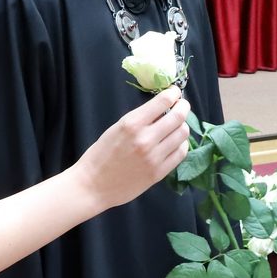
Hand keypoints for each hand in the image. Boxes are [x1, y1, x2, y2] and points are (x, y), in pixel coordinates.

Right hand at [74, 87, 190, 207]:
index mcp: (131, 123)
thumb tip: (162, 109)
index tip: (175, 92)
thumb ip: (140, 119)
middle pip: (178, 116)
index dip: (173, 93)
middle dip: (183, 106)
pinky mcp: (159, 173)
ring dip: (182, 125)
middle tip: (182, 105)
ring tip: (177, 125)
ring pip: (182, 134)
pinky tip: (176, 142)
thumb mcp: (116, 128)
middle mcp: (145, 139)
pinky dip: (181, 144)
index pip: (163, 101)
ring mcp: (154, 157)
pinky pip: (181, 153)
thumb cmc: (100, 155)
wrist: (93, 185)